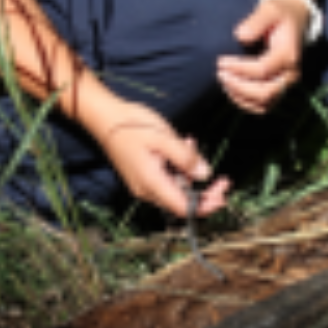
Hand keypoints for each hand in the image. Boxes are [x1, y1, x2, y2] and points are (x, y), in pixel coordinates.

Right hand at [90, 100, 229, 217]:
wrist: (104, 119)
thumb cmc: (132, 125)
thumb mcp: (163, 137)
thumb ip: (186, 158)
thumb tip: (206, 174)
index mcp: (151, 183)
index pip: (184, 208)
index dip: (206, 206)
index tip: (224, 194)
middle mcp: (147, 190)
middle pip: (182, 203)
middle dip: (205, 193)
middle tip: (223, 179)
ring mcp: (143, 185)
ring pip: (176, 190)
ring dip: (191, 174)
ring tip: (191, 145)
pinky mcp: (143, 177)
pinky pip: (168, 180)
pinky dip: (180, 169)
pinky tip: (182, 147)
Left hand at [220, 0, 305, 113]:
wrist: (293, 20)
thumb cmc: (278, 14)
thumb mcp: (269, 10)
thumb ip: (256, 21)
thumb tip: (240, 35)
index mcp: (289, 55)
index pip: (263, 70)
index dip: (239, 68)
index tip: (220, 61)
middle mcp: (291, 73)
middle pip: (265, 93)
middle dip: (238, 86)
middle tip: (219, 74)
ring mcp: (287, 84)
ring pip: (263, 103)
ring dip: (239, 96)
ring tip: (223, 80)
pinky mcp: (280, 89)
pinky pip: (263, 106)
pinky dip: (245, 102)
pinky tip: (230, 88)